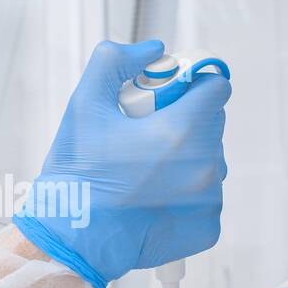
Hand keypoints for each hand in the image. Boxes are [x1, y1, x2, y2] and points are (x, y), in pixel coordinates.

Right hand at [13, 39, 229, 287]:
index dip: (192, 85)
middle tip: (145, 136)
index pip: (216, 88)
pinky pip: (206, 198)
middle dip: (185, 122)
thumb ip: (117, 61)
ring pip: (210, 161)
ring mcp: (207, 200)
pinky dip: (186, 195)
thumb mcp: (85, 103)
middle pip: (212, 124)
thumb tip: (153, 49)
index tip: (171, 95)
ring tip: (146, 171)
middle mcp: (202, 166)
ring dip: (187, 159)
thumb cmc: (76, 176)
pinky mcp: (206, 228)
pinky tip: (154, 198)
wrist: (70, 237)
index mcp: (180, 130)